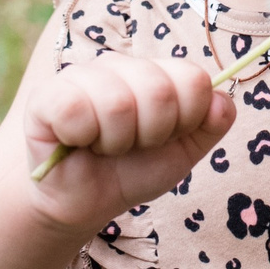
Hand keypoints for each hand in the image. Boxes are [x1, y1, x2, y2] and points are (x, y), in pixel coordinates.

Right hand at [15, 55, 234, 235]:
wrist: (85, 203)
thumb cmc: (132, 171)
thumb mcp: (183, 151)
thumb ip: (211, 124)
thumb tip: (222, 100)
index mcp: (156, 72)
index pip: (194, 79)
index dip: (186, 120)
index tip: (166, 138)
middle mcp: (120, 64)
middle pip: (159, 90)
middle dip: (152, 135)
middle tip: (131, 147)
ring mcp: (82, 75)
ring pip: (118, 102)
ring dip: (115, 142)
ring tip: (102, 147)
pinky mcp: (47, 95)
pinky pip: (75, 109)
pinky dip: (81, 138)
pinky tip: (76, 142)